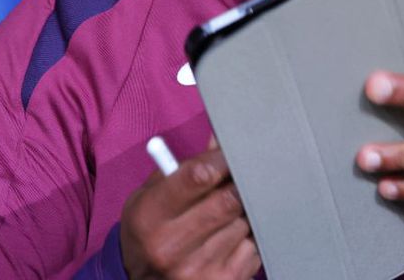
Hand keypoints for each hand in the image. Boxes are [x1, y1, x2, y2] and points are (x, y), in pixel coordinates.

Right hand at [120, 146, 260, 279]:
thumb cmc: (150, 229)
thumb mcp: (153, 195)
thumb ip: (187, 167)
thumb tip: (223, 138)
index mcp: (150, 216)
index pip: (199, 176)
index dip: (222, 159)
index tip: (232, 153)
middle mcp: (171, 246)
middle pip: (229, 200)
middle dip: (239, 184)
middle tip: (241, 177)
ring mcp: (199, 269)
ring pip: (245, 222)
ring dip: (245, 211)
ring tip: (229, 212)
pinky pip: (254, 246)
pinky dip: (249, 236)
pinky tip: (232, 237)